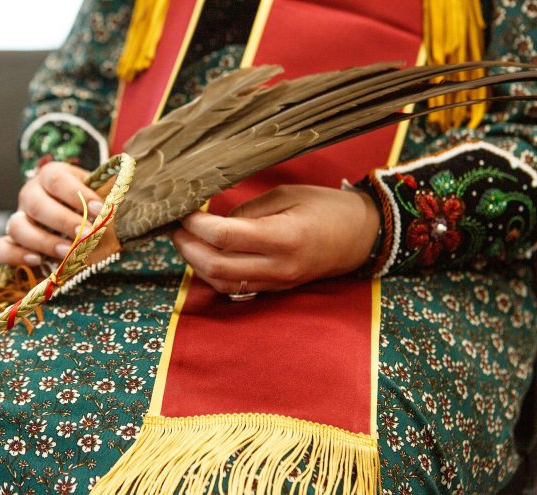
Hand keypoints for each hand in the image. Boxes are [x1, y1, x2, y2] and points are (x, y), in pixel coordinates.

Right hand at [0, 162, 103, 265]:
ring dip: (44, 241)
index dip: (78, 194)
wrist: (77, 212)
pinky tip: (37, 261)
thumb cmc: (93, 201)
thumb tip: (128, 205)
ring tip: (69, 252)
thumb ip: (110, 197)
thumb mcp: (102, 192)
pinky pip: (0, 247)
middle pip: (37, 204)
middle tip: (87, 235)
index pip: (57, 179)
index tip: (102, 209)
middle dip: (64, 221)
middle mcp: (31, 193)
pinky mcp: (12, 240)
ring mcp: (19, 216)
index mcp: (52, 174)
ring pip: (17, 226)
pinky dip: (14, 255)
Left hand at [170, 184, 379, 293]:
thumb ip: (247, 209)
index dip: (196, 225)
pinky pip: (235, 289)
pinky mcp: (275, 289)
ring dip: (196, 264)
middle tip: (176, 228)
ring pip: (222, 283)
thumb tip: (213, 221)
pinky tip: (205, 257)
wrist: (360, 236)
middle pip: (217, 267)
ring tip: (186, 241)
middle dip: (188, 248)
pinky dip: (213, 274)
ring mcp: (276, 282)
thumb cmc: (326, 208)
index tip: (184, 211)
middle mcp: (278, 267)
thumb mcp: (287, 195)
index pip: (225, 237)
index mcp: (283, 237)